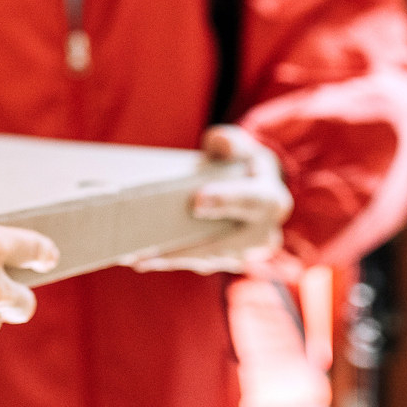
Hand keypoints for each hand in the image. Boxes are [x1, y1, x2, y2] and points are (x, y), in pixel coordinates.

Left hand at [128, 126, 296, 273]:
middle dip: (187, 248)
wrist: (256, 190)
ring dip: (171, 260)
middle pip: (225, 244)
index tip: (196, 202)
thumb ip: (231, 142)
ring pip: (208, 260)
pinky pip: (198, 264)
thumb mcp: (243, 146)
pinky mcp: (226, 262)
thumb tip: (218, 143)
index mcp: (271, 199)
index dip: (226, 201)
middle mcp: (264, 234)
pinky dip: (171, 261)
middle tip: (150, 250)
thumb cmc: (243, 164)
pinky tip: (141, 259)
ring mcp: (246, 254)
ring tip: (136, 258)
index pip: (253, 201)